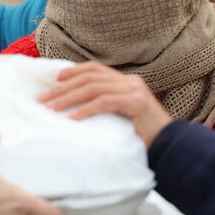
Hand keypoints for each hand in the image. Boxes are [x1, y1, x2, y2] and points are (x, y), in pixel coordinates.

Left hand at [39, 62, 173, 146]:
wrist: (171, 145)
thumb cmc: (145, 136)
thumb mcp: (123, 117)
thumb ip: (107, 107)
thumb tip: (78, 110)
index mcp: (126, 81)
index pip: (94, 69)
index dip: (72, 72)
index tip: (53, 81)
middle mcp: (129, 81)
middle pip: (89, 77)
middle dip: (63, 87)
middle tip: (43, 99)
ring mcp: (134, 90)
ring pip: (93, 88)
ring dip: (68, 98)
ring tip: (51, 109)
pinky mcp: (136, 103)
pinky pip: (104, 102)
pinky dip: (86, 110)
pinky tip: (73, 119)